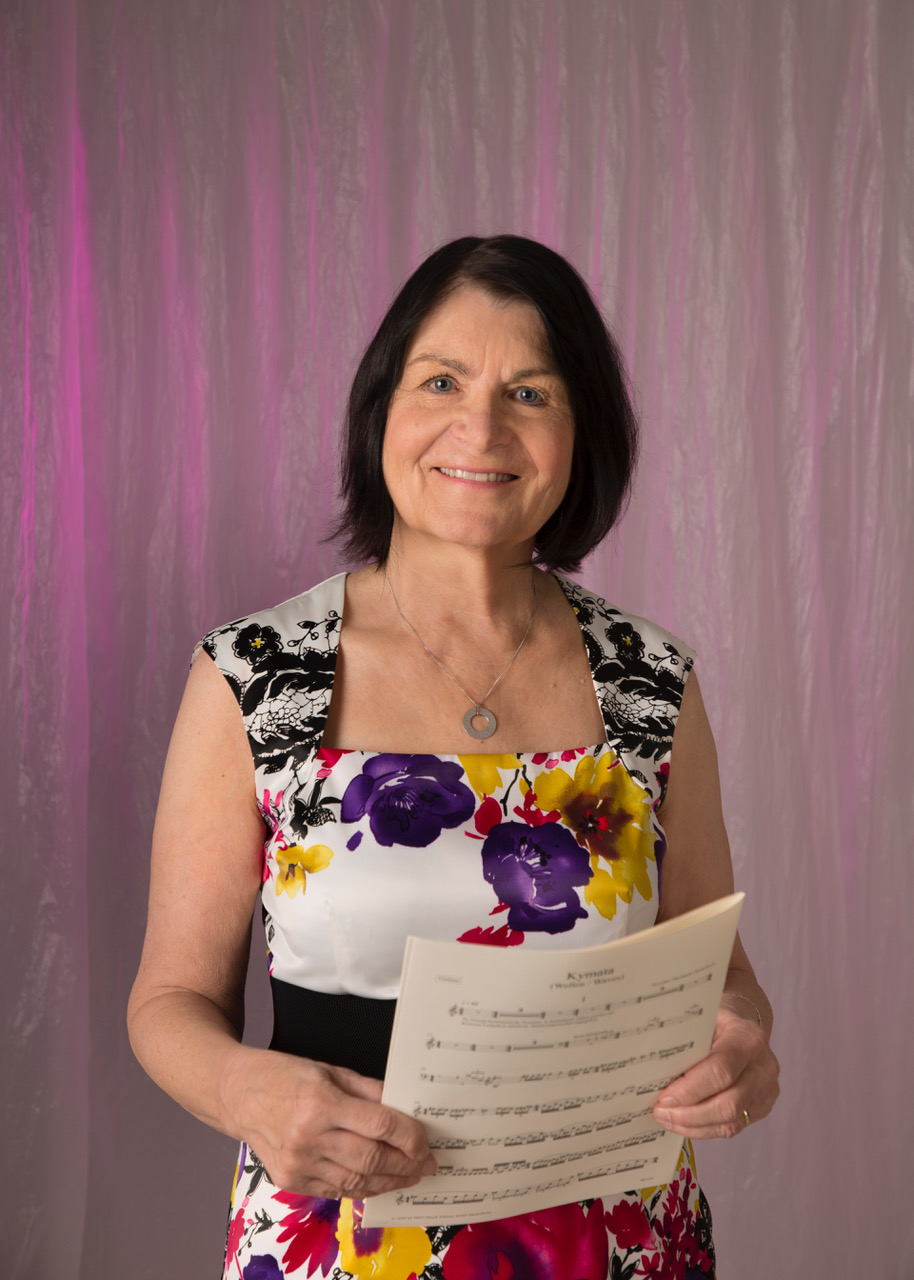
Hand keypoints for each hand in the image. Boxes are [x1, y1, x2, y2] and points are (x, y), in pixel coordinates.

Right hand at [222, 1046, 435, 1197]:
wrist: (236, 1094)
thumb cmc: (282, 1076)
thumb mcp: (329, 1070)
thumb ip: (367, 1091)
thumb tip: (401, 1108)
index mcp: (321, 1103)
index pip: (379, 1125)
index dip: (409, 1135)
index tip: (425, 1141)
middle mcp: (309, 1137)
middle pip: (372, 1158)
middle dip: (406, 1163)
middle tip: (426, 1162)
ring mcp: (298, 1163)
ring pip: (356, 1181)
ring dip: (389, 1181)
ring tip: (408, 1175)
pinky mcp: (290, 1180)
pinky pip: (335, 1189)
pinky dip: (362, 1187)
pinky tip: (378, 1181)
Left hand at [652, 1001, 779, 1138]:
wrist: (741, 1025)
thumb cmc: (715, 1020)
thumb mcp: (701, 1018)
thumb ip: (684, 1041)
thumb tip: (652, 1068)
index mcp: (749, 1038)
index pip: (721, 1070)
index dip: (691, 1089)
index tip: (664, 1097)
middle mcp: (763, 1066)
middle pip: (728, 1103)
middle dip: (690, 1114)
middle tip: (661, 1111)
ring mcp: (766, 1090)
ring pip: (730, 1122)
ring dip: (694, 1125)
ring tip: (667, 1118)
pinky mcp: (761, 1107)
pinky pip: (732, 1127)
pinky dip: (704, 1129)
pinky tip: (683, 1123)